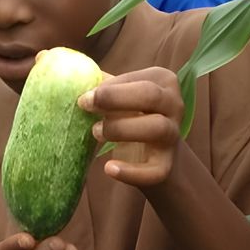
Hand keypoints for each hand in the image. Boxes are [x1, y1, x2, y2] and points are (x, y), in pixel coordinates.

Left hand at [81, 67, 182, 187]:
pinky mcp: (166, 165)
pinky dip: (131, 172)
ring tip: (96, 132)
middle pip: (150, 96)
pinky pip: (154, 171)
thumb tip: (74, 77)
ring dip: (121, 129)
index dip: (110, 88)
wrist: (154, 152)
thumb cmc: (130, 113)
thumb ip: (102, 85)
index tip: (85, 96)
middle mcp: (174, 105)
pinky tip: (109, 168)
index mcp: (163, 81)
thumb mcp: (120, 94)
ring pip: (156, 128)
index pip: (138, 79)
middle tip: (85, 104)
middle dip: (114, 99)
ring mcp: (172, 136)